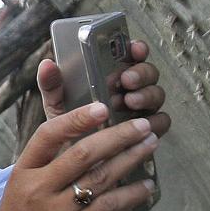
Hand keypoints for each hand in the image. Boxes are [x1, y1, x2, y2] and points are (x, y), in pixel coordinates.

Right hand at [0, 103, 159, 210]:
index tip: (102, 108)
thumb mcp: (19, 191)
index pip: (49, 135)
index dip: (77, 118)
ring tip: (150, 145)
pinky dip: (131, 195)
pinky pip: (109, 209)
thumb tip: (86, 143)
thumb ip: (46, 168)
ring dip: (131, 158)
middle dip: (119, 135)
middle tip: (143, 125)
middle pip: (83, 153)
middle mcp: (37, 190)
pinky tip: (145, 187)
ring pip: (101, 178)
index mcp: (22, 173)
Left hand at [36, 38, 170, 132]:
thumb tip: (47, 64)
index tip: (133, 48)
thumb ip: (52, 85)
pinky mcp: (149, 130)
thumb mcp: (57, 104)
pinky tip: (145, 124)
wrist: (75, 162)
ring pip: (156, 94)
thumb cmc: (69, 126)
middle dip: (140, 73)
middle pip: (148, 72)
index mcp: (112, 75)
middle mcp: (131, 88)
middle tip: (126, 80)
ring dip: (146, 95)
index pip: (130, 54)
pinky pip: (162, 121)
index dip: (136, 48)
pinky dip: (156, 121)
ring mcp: (142, 108)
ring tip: (130, 102)